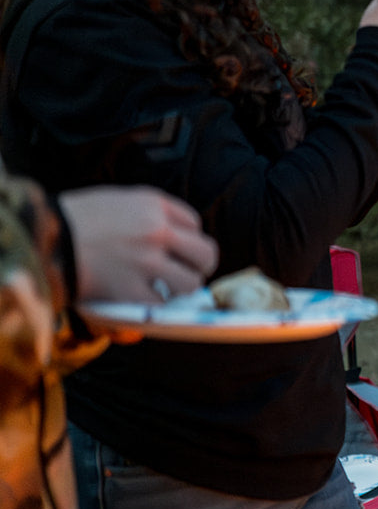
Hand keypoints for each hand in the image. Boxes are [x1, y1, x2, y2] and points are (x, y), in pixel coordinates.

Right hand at [58, 186, 217, 302]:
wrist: (41, 238)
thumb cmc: (72, 220)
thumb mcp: (114, 201)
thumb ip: (146, 213)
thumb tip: (172, 235)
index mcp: (153, 204)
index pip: (194, 223)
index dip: (188, 239)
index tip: (178, 249)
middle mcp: (157, 230)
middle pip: (205, 253)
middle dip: (198, 266)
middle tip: (185, 273)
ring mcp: (147, 260)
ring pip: (191, 282)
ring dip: (181, 290)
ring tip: (165, 290)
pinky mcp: (132, 289)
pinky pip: (162, 305)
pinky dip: (155, 307)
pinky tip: (142, 301)